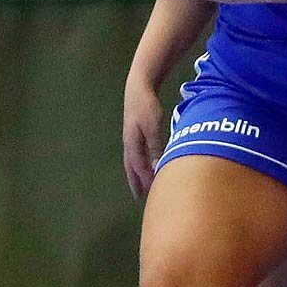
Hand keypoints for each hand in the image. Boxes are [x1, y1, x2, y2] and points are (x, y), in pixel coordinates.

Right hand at [123, 75, 165, 198]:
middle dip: (135, 182)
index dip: (146, 180)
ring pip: (132, 162)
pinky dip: (137, 165)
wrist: (138, 88)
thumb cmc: (146, 105)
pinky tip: (143, 166)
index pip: (140, 168)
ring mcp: (130, 139)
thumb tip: (157, 165)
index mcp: (132, 144)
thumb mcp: (153, 125)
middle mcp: (129, 144)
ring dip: (135, 175)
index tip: (154, 192)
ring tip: (139, 186)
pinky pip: (135, 155)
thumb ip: (155, 146)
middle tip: (139, 197)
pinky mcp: (134, 134)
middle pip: (131, 168)